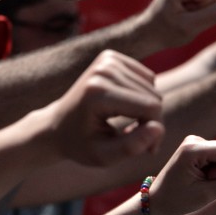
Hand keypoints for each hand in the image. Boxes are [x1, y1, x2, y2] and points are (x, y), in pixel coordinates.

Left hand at [46, 50, 163, 166]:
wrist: (57, 126)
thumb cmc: (81, 144)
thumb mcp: (104, 157)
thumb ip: (132, 146)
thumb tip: (158, 129)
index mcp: (98, 92)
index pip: (150, 107)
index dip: (155, 131)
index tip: (148, 150)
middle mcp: (103, 69)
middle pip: (154, 96)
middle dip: (152, 121)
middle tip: (138, 140)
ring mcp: (107, 60)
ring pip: (153, 87)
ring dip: (148, 110)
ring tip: (132, 127)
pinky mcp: (112, 57)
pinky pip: (147, 77)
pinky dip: (144, 96)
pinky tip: (129, 108)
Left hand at [142, 0, 215, 47]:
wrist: (151, 30)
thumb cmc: (166, 31)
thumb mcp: (190, 28)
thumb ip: (212, 15)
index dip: (205, 11)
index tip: (185, 17)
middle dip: (204, 8)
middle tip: (185, 16)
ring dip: (202, 7)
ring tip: (184, 12)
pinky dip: (201, 4)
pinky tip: (186, 7)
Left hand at [148, 135, 215, 214]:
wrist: (158, 200)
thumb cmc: (179, 199)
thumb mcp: (208, 194)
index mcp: (192, 148)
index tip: (207, 180)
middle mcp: (193, 139)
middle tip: (201, 182)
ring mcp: (195, 141)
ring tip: (199, 180)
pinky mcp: (197, 146)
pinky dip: (214, 168)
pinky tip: (199, 176)